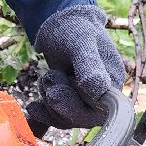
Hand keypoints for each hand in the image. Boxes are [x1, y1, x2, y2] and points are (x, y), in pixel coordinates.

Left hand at [25, 4, 126, 129]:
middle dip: (59, 103)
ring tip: (45, 77)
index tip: (55, 94)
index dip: (76, 109)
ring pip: (67, 119)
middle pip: (82, 119)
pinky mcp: (71, 104)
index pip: (99, 112)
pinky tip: (33, 107)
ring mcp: (86, 102)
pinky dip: (44, 113)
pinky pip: (58, 118)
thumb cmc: (74, 29)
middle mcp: (102, 97)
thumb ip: (89, 65)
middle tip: (48, 78)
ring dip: (50, 102)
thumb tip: (99, 91)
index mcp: (112, 83)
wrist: (61, 26)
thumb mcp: (81, 42)